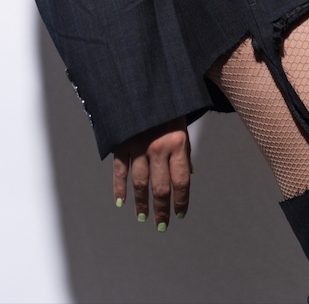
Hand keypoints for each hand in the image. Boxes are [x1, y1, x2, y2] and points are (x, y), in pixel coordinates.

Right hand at [113, 116, 190, 230]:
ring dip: (141, 203)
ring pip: (140, 183)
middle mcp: (158, 148)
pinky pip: (120, 170)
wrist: (143, 82)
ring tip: (143, 217)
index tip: (181, 214)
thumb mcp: (182, 124)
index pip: (182, 181)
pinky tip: (121, 202)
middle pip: (161, 188)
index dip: (182, 201)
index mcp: (177, 142)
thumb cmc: (168, 105)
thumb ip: (184, 150)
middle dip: (162, 210)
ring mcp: (138, 146)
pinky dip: (119, 188)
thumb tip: (189, 175)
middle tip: (162, 226)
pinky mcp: (121, 143)